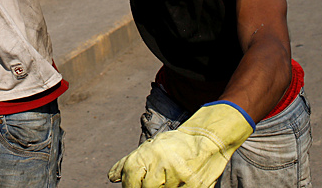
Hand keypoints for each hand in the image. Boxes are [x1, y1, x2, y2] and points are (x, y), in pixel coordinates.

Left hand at [108, 103, 252, 187]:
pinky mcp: (194, 186)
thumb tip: (112, 177)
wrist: (209, 138)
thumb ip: (131, 162)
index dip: (129, 185)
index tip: (132, 187)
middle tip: (152, 184)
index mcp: (151, 151)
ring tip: (169, 181)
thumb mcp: (152, 146)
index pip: (130, 174)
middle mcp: (163, 161)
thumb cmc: (176, 145)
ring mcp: (179, 175)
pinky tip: (179, 184)